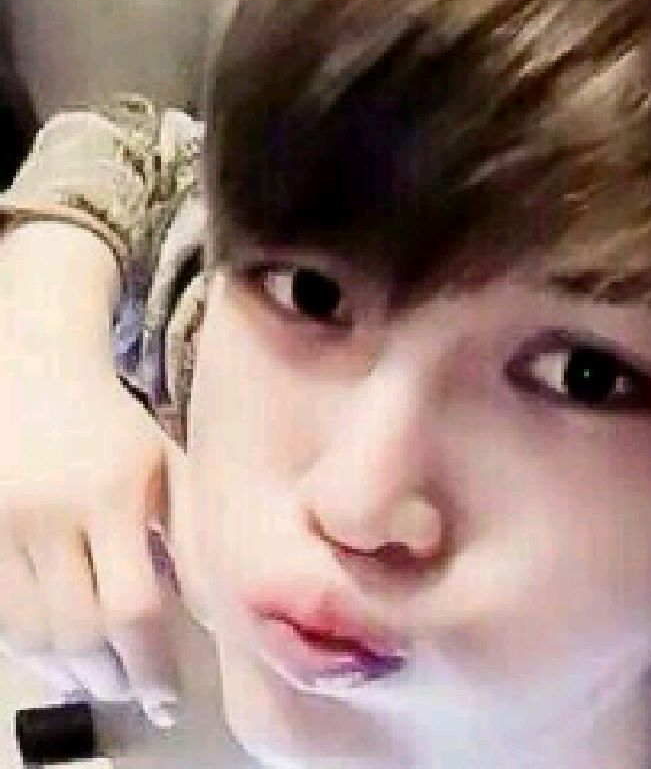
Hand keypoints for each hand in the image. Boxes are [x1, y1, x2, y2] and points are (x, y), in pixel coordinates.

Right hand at [0, 222, 179, 726]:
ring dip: (73, 674)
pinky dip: (36, 650)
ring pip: (35, 635)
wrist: (36, 374)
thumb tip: (209, 608)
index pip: (133, 606)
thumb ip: (187, 533)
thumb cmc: (115, 422)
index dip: (152, 664)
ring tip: (106, 684)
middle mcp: (55, 518)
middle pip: (81, 632)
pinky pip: (4, 616)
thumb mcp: (166, 466)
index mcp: (116, 497)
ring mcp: (7, 530)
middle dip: (115, 677)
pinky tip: (63, 659)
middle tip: (141, 693)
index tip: (170, 696)